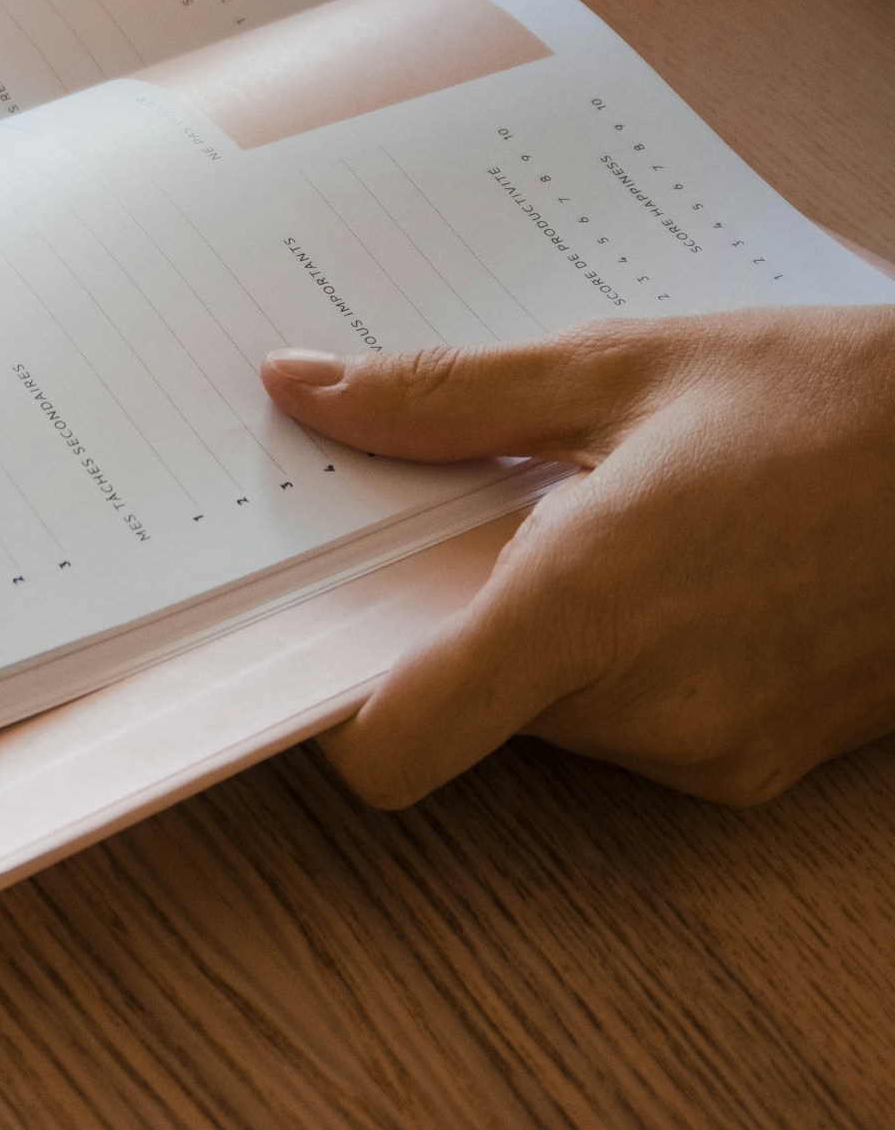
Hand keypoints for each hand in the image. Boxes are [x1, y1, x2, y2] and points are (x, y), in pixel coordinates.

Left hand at [261, 304, 894, 805]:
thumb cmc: (829, 396)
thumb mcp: (621, 365)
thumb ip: (446, 396)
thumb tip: (301, 391)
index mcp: (591, 605)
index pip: (398, 743)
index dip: (329, 704)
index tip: (308, 619)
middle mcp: (648, 709)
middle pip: (466, 709)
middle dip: (443, 615)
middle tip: (454, 500)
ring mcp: (714, 752)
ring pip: (548, 715)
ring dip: (536, 627)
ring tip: (585, 504)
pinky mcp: (763, 764)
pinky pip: (633, 725)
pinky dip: (613, 654)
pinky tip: (661, 552)